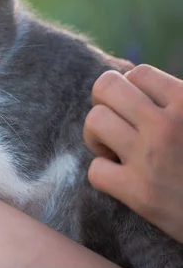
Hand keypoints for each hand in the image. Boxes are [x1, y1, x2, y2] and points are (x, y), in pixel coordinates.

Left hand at [84, 64, 182, 242]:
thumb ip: (178, 102)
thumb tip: (138, 82)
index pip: (138, 74)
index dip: (132, 90)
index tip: (140, 109)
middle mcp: (167, 126)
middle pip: (105, 87)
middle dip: (104, 103)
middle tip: (118, 122)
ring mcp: (152, 158)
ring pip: (94, 121)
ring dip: (97, 136)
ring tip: (115, 149)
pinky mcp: (140, 194)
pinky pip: (95, 169)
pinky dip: (104, 174)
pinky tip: (121, 178)